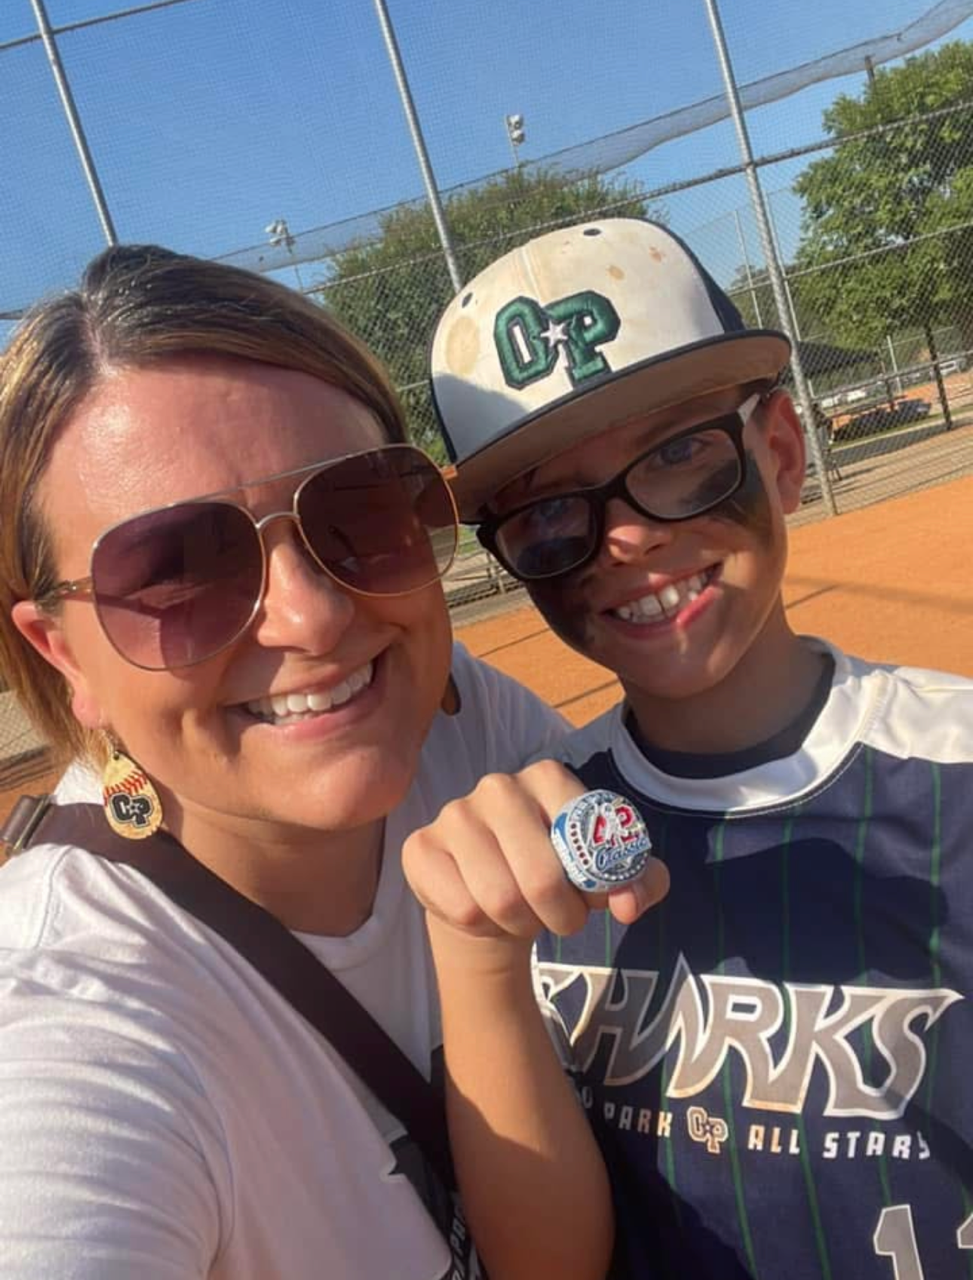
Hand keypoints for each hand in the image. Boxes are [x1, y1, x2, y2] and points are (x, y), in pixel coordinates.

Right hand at [403, 760, 668, 950]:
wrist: (497, 903)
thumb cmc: (558, 877)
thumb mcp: (611, 878)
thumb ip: (639, 882)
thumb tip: (627, 903)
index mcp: (548, 777)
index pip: (583, 839)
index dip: (593, 886)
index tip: (590, 899)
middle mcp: (498, 785)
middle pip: (540, 878)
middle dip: (561, 915)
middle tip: (561, 919)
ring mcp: (454, 813)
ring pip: (499, 899)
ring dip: (522, 924)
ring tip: (524, 915)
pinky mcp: (420, 847)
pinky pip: (462, 908)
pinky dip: (482, 926)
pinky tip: (484, 912)